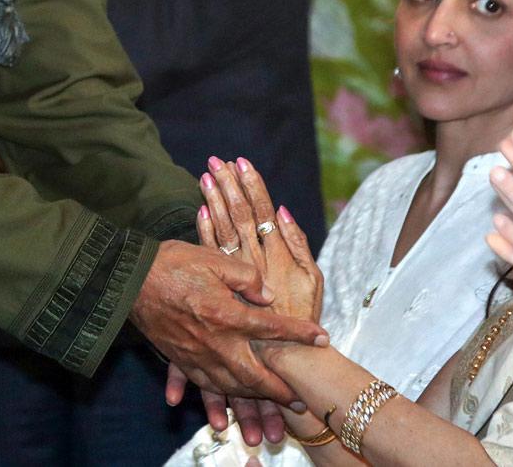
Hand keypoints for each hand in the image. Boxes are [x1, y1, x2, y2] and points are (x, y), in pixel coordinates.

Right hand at [189, 157, 320, 442]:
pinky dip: (218, 397)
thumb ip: (247, 277)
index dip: (299, 333)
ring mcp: (196, 355)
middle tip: (299, 398)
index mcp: (227, 315)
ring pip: (230, 387)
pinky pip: (203, 385)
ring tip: (271, 404)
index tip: (322, 339)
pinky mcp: (179, 359)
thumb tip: (268, 295)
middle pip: (254, 375)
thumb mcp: (215, 258)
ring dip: (253, 400)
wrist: (129, 280)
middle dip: (279, 390)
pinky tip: (227, 401)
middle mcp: (214, 342)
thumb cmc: (173, 263)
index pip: (272, 327)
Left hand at [201, 157, 322, 322]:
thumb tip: (281, 211)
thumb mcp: (313, 279)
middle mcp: (254, 258)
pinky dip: (204, 229)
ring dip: (214, 200)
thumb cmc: (303, 315)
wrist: (285, 353)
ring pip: (222, 228)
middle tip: (217, 160)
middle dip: (228, 185)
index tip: (241, 161)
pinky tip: (199, 210)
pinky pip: (210, 252)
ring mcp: (236, 272)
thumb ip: (298, 243)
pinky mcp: (223, 286)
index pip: (260, 209)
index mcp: (277, 252)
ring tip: (206, 175)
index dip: (251, 184)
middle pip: (238, 213)